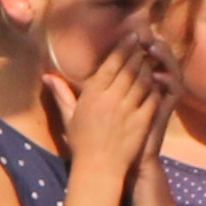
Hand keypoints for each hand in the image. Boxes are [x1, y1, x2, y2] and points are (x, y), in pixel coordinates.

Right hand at [63, 38, 167, 173]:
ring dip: (148, 67)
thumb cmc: (82, 142)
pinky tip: (159, 81)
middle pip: (129, 68)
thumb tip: (46, 76)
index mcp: (93, 95)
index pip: (111, 64)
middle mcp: (111, 98)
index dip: (123, 48)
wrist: (99, 168)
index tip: (132, 37)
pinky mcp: (142, 121)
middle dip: (139, 52)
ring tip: (151, 59)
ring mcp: (128, 109)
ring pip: (143, 80)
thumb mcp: (69, 117)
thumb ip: (61, 94)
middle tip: (146, 41)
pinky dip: (156, 87)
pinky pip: (152, 97)